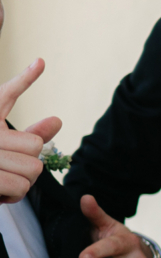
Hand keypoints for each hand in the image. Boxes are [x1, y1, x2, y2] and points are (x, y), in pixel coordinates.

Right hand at [0, 58, 60, 203]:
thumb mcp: (7, 148)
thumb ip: (32, 136)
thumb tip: (57, 120)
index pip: (5, 93)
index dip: (25, 79)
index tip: (41, 62)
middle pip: (35, 146)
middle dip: (30, 164)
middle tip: (7, 169)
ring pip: (33, 169)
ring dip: (23, 182)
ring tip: (1, 180)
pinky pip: (19, 187)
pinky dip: (13, 195)